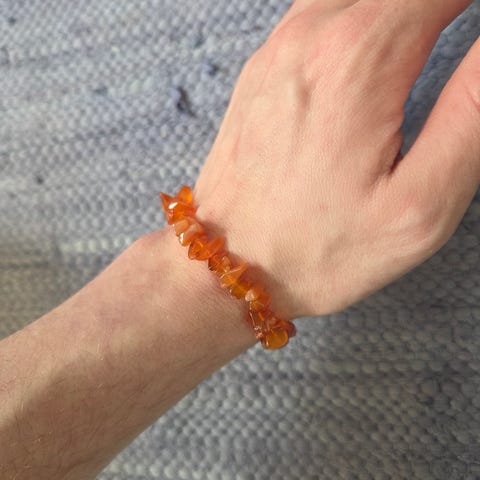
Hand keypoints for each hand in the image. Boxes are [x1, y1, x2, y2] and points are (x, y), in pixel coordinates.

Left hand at [194, 0, 479, 319]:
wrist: (229, 265)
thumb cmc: (319, 249)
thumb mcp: (419, 201)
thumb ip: (474, 110)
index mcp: (357, 61)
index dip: (470, 5)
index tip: (474, 40)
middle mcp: (309, 37)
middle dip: (440, 5)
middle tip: (461, 30)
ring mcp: (278, 50)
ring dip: (402, 8)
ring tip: (435, 28)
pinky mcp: (264, 70)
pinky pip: (321, 12)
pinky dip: (362, 12)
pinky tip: (378, 42)